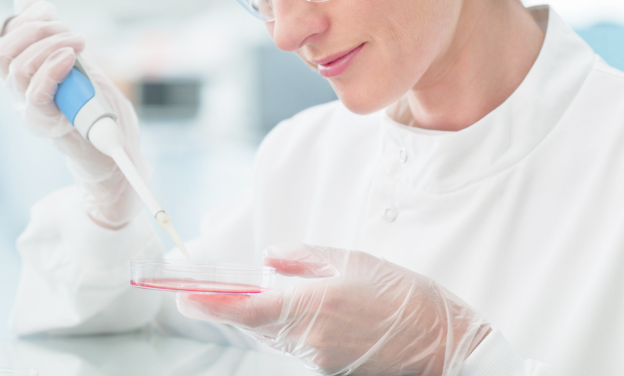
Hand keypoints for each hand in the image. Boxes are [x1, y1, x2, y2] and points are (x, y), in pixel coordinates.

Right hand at [0, 0, 149, 228]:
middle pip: (2, 52)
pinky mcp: (49, 124)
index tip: (52, 12)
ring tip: (79, 45)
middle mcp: (21, 93)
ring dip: (52, 45)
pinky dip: (52, 69)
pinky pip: (35, 94)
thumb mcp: (80, 61)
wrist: (118, 151)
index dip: (25, 19)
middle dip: (37, 30)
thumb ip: (54, 35)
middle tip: (73, 33)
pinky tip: (71, 59)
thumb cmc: (99, 109)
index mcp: (26, 76)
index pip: (3, 41)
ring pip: (17, 68)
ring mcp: (32, 110)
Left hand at [177, 244, 490, 374]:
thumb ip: (305, 259)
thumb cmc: (402, 295)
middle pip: (256, 324)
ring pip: (274, 335)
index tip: (183, 299)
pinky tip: (300, 309)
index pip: (248, 309)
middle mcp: (309, 339)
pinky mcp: (330, 367)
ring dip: (259, 316)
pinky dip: (286, 325)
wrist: (440, 342)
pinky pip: (296, 344)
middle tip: (202, 295)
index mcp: (313, 306)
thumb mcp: (353, 261)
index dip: (211, 305)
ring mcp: (319, 358)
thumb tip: (270, 260)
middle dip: (230, 309)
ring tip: (253, 295)